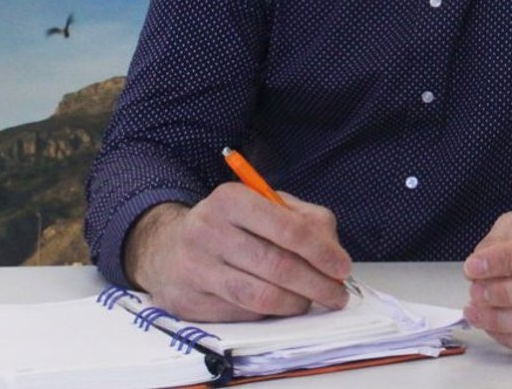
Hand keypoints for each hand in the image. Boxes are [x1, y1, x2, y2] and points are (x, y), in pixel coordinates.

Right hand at [122, 183, 351, 321]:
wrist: (168, 247)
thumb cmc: (231, 225)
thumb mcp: (265, 207)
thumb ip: (305, 220)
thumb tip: (333, 253)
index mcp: (232, 198)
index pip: (287, 227)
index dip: (321, 251)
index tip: (343, 268)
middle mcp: (208, 229)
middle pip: (276, 265)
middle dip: (316, 284)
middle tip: (336, 295)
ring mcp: (194, 267)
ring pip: (259, 295)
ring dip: (295, 304)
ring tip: (310, 302)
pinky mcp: (188, 300)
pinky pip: (241, 313)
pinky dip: (268, 313)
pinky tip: (279, 305)